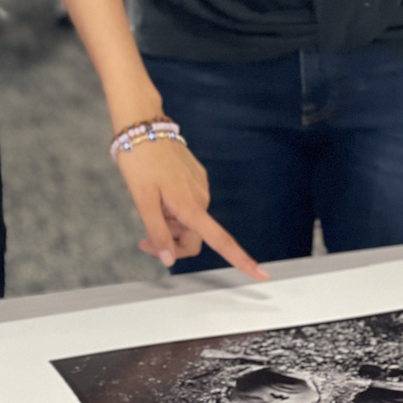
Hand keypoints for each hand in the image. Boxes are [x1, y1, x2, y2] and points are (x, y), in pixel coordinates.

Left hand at [116, 138, 267, 280]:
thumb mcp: (143, 200)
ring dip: (171, 224)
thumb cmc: (140, 161)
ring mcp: (199, 185)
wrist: (142, 126)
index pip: (221, 240)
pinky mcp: (195, 176)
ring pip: (189, 220)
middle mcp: (201, 197)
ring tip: (150, 206)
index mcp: (191, 206)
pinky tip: (158, 194)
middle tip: (144, 241)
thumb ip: (157, 232)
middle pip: (195, 237)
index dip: (241, 260)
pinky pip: (188, 203)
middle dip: (172, 243)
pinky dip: (173, 208)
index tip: (261, 276)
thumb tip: (169, 260)